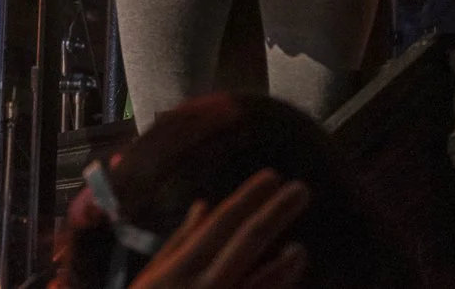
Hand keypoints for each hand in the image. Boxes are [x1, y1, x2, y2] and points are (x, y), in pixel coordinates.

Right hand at [131, 169, 309, 288]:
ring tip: (300, 247)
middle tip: (301, 189)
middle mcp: (207, 284)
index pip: (223, 223)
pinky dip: (275, 287)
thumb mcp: (152, 275)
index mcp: (183, 265)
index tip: (272, 176)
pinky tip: (290, 276)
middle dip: (275, 213)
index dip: (249, 198)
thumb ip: (180, 241)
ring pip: (262, 281)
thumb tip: (204, 206)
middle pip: (247, 242)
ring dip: (284, 264)